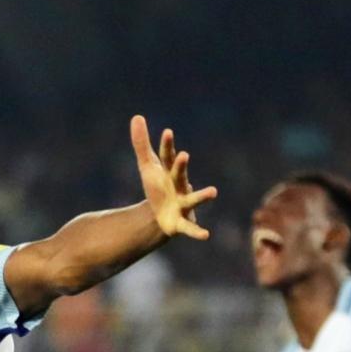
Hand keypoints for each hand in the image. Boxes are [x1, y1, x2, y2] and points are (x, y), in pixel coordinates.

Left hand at [130, 115, 216, 240]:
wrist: (160, 216)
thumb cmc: (157, 187)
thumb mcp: (147, 166)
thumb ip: (141, 143)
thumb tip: (136, 116)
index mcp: (169, 173)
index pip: (167, 157)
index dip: (167, 146)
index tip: (167, 132)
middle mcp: (179, 186)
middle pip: (179, 175)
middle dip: (180, 166)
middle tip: (184, 155)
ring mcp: (183, 204)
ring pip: (193, 199)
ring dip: (202, 196)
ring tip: (213, 191)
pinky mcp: (181, 223)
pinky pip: (190, 228)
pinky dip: (197, 232)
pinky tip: (206, 235)